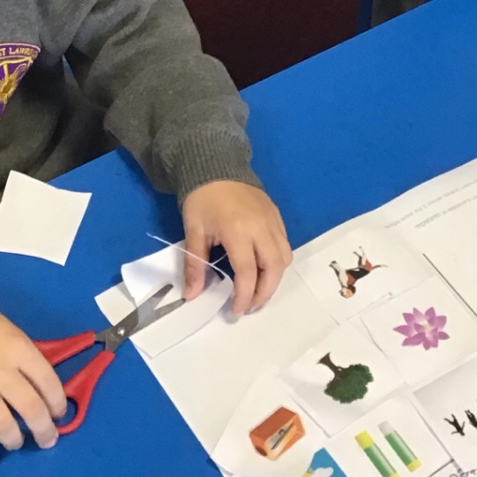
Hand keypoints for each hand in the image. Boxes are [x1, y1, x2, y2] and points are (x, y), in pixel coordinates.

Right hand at [0, 289, 67, 476]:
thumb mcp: (5, 328)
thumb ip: (20, 355)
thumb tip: (34, 383)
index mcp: (18, 348)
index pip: (49, 382)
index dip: (57, 403)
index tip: (58, 414)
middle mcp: (1, 372)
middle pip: (31, 409)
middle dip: (43, 430)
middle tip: (46, 440)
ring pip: (3, 425)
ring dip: (13, 440)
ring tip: (15, 443)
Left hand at [181, 181, 291, 316]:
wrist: (216, 164)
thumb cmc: (202, 199)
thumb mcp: (193, 231)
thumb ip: (195, 265)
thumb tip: (191, 295)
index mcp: (238, 231)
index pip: (248, 273)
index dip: (244, 297)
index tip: (236, 311)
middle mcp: (261, 227)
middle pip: (274, 268)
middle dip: (265, 293)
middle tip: (251, 305)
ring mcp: (272, 221)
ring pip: (285, 257)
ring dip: (275, 279)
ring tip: (258, 290)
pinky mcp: (277, 215)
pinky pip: (285, 244)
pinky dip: (278, 261)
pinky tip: (263, 267)